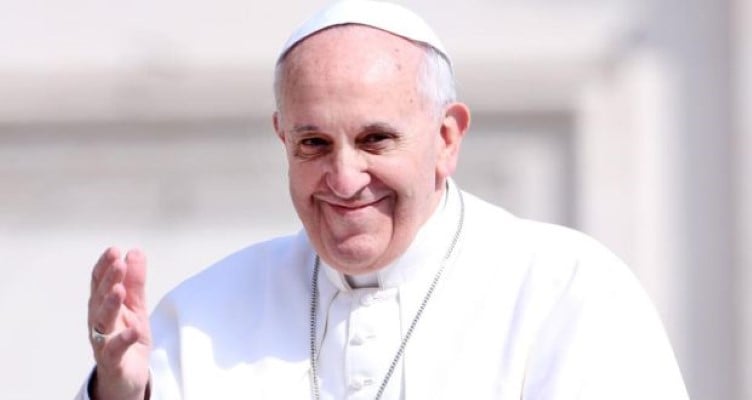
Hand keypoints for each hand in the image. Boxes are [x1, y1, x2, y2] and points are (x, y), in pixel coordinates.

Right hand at [88, 247, 151, 399]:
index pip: (100, 283)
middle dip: (108, 280)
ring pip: (102, 321)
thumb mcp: (136, 306)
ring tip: (120, 290)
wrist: (127, 376)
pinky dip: (123, 339)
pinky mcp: (113, 360)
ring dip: (110, 304)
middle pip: (100, 298)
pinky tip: (133, 329)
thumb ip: (135, 281)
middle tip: (118, 263)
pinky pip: (115, 350)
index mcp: (103, 306)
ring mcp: (103, 341)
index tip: (113, 250)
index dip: (105, 267)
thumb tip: (134, 252)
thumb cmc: (126, 338)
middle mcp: (98, 322)